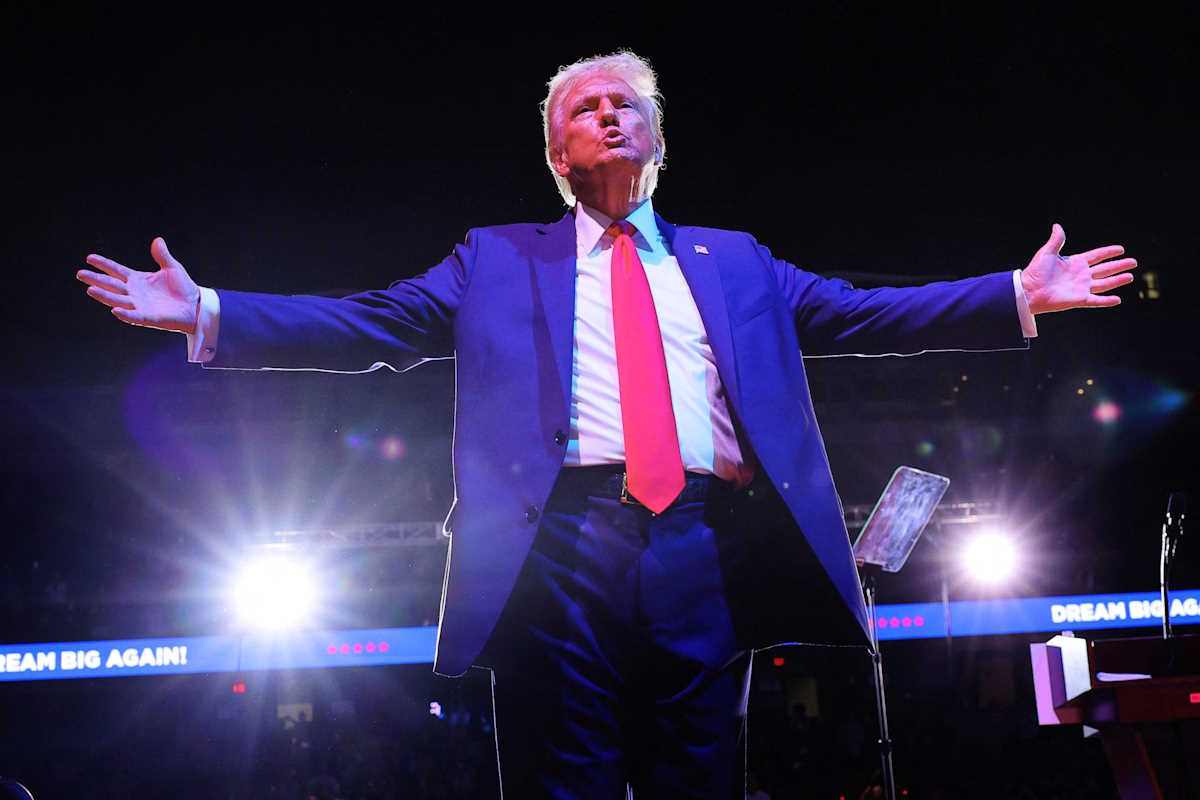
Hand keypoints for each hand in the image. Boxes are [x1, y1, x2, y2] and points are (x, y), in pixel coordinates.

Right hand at [77, 237, 200, 332]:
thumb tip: (157, 240)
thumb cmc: (183, 288)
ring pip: (118, 300)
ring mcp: (140, 305)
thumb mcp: (172, 268)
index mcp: (138, 280)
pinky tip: (115, 310)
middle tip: (80, 274)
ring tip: (90, 289)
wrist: (197, 306)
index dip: (104, 264)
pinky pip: (134, 316)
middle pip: (111, 285)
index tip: (89, 258)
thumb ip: (162, 255)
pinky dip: (125, 314)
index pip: (116, 271)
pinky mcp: (149, 317)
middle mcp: (135, 293)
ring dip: (104, 296)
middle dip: (96, 279)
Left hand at [1020, 224, 1136, 314]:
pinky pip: (1096, 300)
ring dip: (1117, 280)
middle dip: (1119, 265)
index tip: (1121, 249)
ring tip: (1130, 276)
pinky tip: (1117, 299)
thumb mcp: (1047, 253)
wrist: (1028, 290)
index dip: (1109, 252)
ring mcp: (1081, 288)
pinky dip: (1106, 301)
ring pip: (1104, 284)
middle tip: (1133, 262)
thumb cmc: (1035, 272)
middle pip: (1105, 269)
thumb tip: (1057, 226)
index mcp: (1075, 262)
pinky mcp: (1078, 299)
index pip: (1097, 256)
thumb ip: (1056, 240)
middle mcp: (1081, 275)